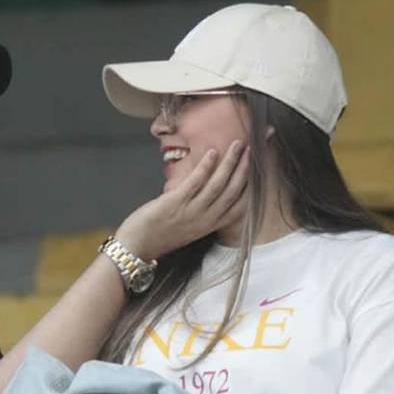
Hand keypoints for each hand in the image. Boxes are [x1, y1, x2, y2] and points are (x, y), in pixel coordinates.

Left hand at [114, 139, 248, 260]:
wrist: (136, 247)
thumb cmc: (159, 235)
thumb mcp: (188, 227)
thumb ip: (200, 211)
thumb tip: (207, 189)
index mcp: (209, 226)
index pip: (239, 207)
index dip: (250, 187)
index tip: (257, 169)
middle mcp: (205, 220)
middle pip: (232, 192)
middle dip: (244, 169)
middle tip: (251, 149)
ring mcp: (191, 212)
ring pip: (217, 185)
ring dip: (230, 163)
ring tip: (238, 146)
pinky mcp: (175, 203)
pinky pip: (195, 183)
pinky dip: (205, 167)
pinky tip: (212, 153)